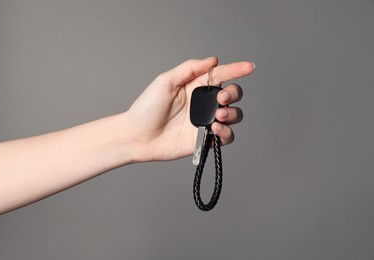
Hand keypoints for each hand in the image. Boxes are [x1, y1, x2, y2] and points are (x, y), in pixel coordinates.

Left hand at [125, 57, 254, 161]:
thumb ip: (189, 69)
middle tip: (222, 97)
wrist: (138, 137)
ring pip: (233, 115)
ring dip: (232, 113)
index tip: (249, 66)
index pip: (220, 75)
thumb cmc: (147, 108)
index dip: (236, 69)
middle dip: (233, 93)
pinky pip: (226, 136)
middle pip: (232, 94)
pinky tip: (215, 129)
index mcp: (195, 86)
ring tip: (218, 115)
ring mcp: (206, 121)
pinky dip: (226, 132)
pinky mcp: (205, 139)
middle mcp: (203, 103)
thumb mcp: (166, 81)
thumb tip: (213, 59)